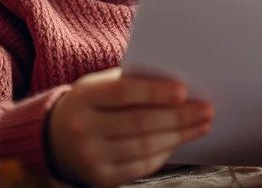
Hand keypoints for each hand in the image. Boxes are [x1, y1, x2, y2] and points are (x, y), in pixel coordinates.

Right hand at [47, 68, 212, 186]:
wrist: (55, 139)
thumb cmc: (90, 104)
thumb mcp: (99, 86)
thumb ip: (131, 83)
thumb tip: (178, 88)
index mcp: (83, 97)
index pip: (122, 92)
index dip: (154, 92)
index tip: (183, 90)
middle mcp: (82, 129)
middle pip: (138, 122)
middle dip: (178, 117)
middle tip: (206, 109)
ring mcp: (90, 157)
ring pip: (144, 147)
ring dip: (179, 135)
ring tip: (202, 124)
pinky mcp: (100, 178)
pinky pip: (141, 166)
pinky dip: (165, 152)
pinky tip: (180, 140)